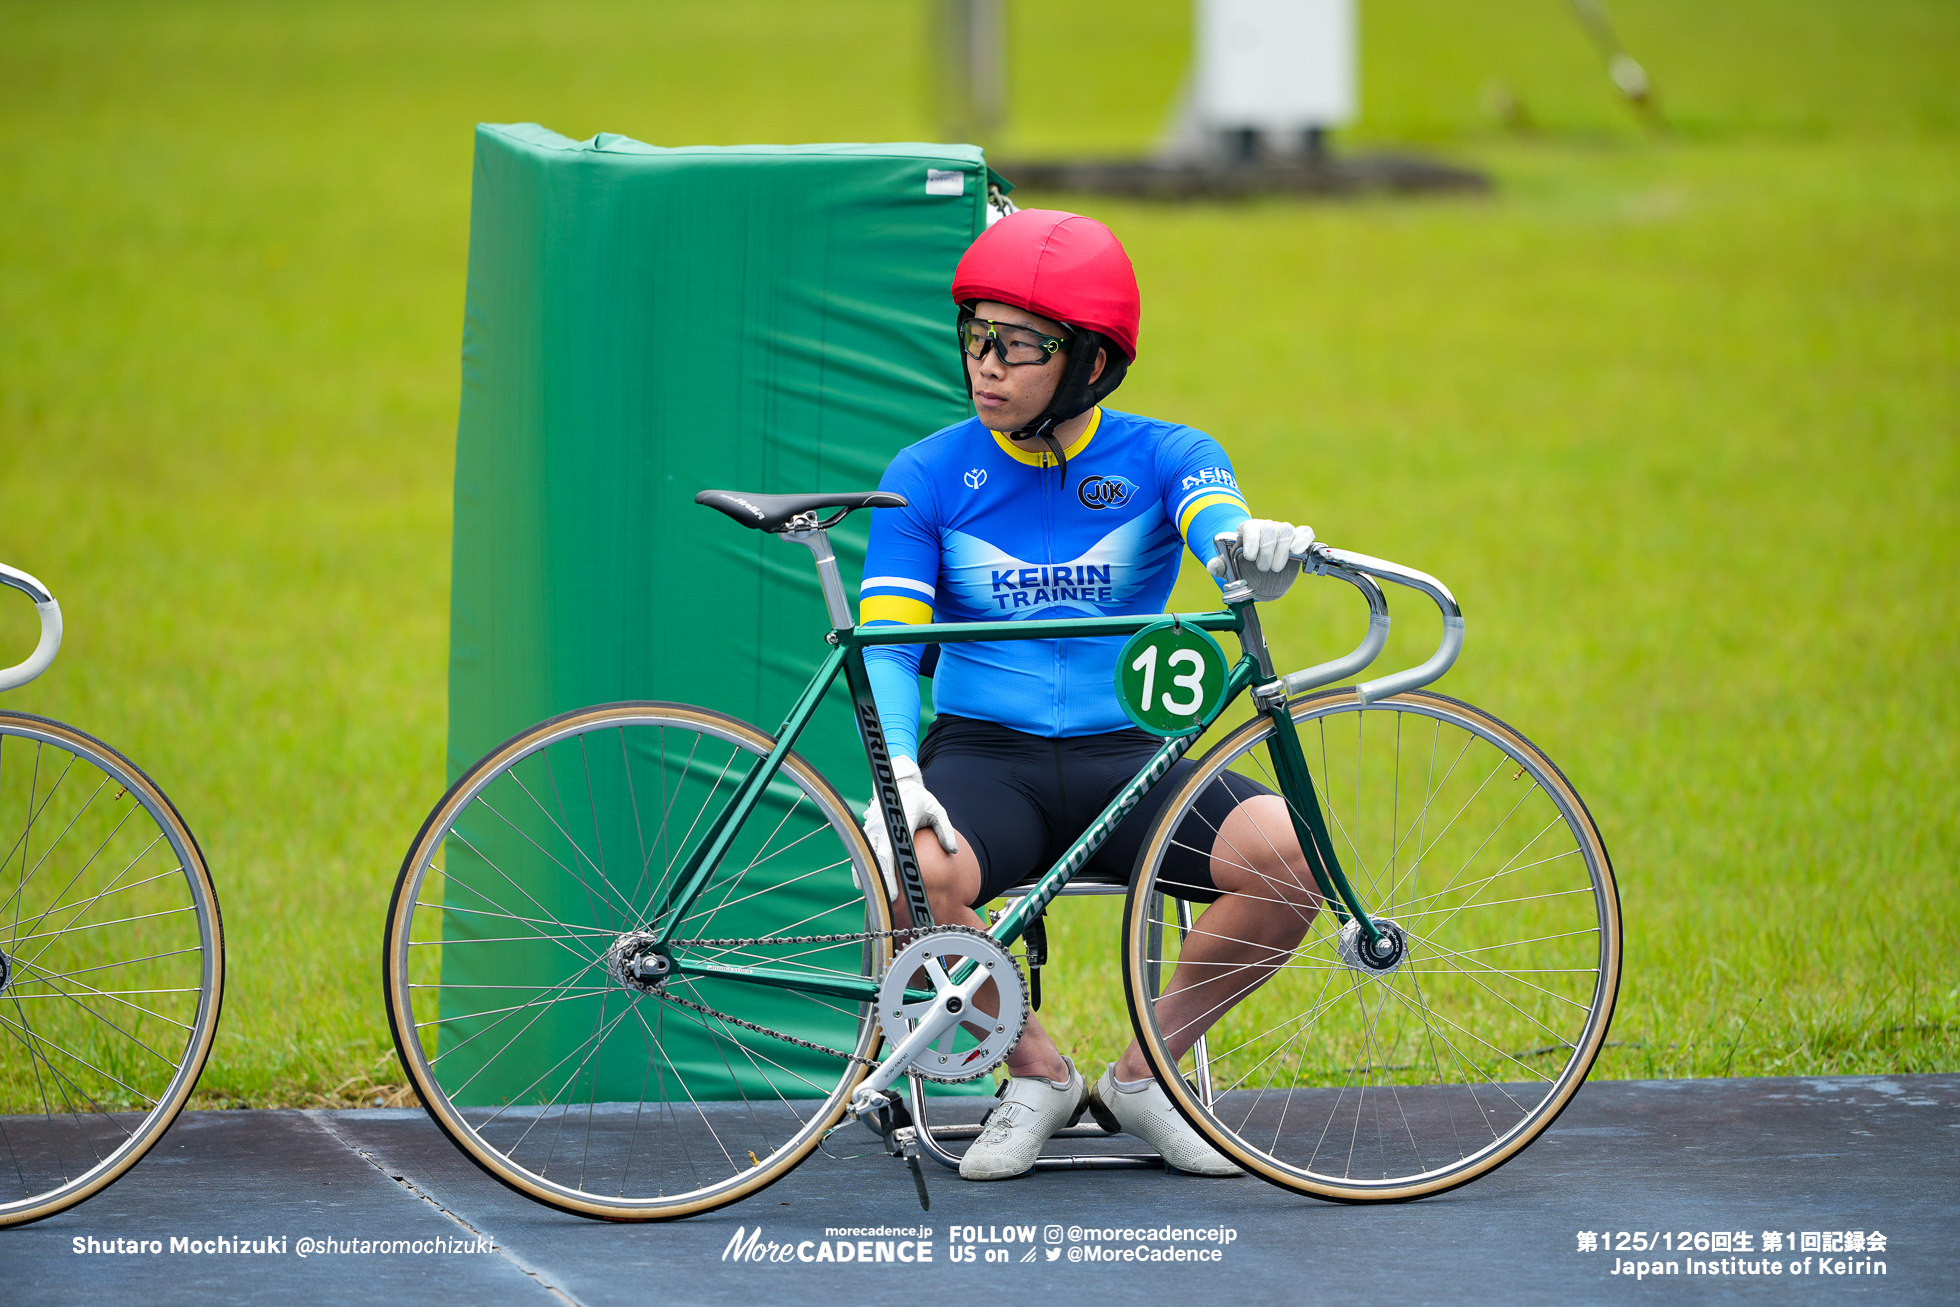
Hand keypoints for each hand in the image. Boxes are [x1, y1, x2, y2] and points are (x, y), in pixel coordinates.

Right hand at [861, 756, 958, 894]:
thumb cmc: (920, 799)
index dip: (889, 875)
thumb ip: (945, 829)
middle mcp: (880, 828)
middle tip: (885, 904)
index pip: (889, 854)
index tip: (894, 894)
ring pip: (864, 859)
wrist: (899, 783)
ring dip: (867, 878)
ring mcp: (871, 830)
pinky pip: (862, 854)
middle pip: (875, 861)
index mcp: (896, 824)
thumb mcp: (937, 810)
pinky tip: (865, 885)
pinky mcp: (868, 833)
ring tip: (873, 900)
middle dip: (879, 884)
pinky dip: (862, 868)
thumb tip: (953, 850)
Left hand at [1207, 521, 1314, 600]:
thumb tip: (1214, 567)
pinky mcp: (1296, 539)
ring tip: (1275, 568)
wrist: (1253, 562)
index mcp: (1248, 529)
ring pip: (1286, 531)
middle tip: (1263, 568)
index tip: (1249, 557)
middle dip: (1267, 551)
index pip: (1252, 526)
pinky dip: (1303, 540)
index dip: (1252, 540)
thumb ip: (1218, 565)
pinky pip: (1304, 532)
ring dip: (1282, 551)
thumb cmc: (1238, 560)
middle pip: (1271, 529)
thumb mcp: (1225, 563)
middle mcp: (1266, 527)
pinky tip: (1297, 551)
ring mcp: (1282, 532)